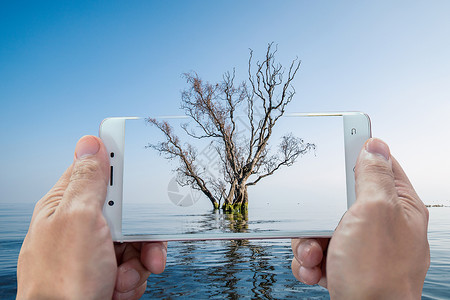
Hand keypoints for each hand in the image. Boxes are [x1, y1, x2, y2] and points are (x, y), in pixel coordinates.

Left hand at [17, 136, 166, 299]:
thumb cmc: (63, 280)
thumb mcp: (78, 220)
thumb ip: (88, 181)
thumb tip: (90, 142)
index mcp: (66, 205)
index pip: (96, 171)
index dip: (119, 169)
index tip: (138, 168)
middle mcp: (81, 226)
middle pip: (127, 210)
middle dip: (140, 231)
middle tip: (141, 243)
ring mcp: (95, 250)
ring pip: (137, 239)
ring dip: (139, 261)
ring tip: (121, 278)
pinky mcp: (108, 270)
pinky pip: (136, 263)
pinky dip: (134, 278)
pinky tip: (119, 287)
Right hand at [291, 138, 429, 298]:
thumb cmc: (377, 275)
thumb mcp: (374, 212)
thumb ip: (373, 176)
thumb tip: (375, 145)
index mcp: (398, 207)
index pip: (382, 165)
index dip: (362, 150)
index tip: (346, 133)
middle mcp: (381, 226)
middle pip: (340, 198)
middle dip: (321, 213)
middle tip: (325, 223)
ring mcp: (361, 247)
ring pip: (322, 226)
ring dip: (309, 241)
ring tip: (317, 256)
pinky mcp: (343, 264)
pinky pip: (316, 249)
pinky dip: (309, 260)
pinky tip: (317, 270)